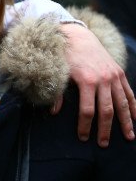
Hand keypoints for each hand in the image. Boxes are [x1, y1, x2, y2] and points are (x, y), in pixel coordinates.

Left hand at [56, 24, 135, 146]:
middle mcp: (103, 80)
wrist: (78, 36)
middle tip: (104, 144)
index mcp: (87, 81)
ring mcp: (114, 76)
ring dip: (126, 122)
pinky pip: (129, 93)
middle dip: (105, 129)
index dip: (86, 126)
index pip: (87, 110)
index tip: (83, 138)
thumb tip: (53, 112)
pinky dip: (134, 106)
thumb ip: (57, 93)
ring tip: (129, 137)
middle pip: (107, 111)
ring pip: (122, 104)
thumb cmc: (65, 56)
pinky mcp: (119, 73)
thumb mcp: (59, 74)